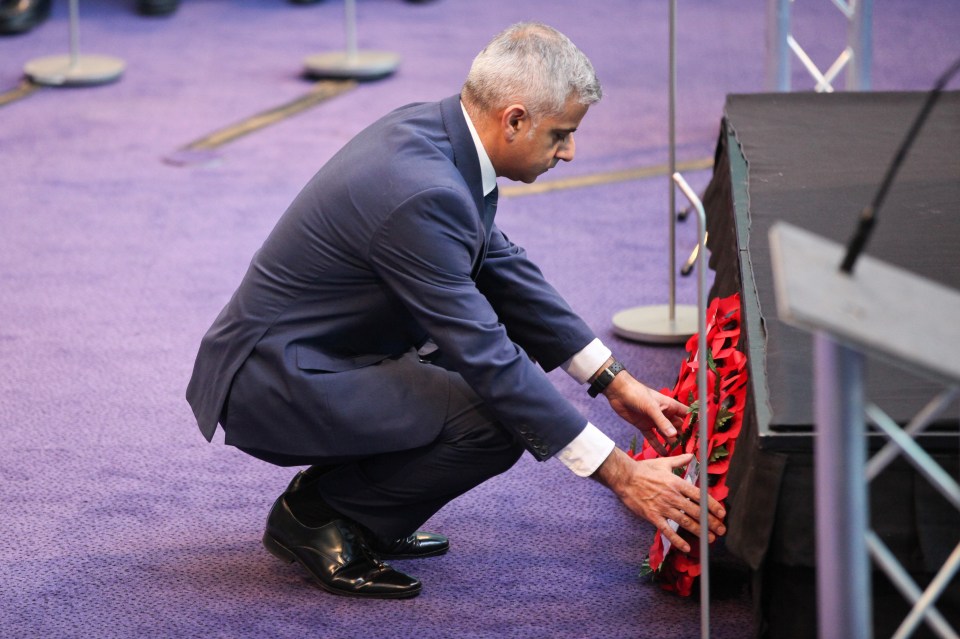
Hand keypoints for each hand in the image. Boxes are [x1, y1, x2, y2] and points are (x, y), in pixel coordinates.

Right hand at [593, 448, 725, 552]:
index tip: (722, 513)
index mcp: (677, 483)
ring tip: (710, 538)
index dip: (713, 505)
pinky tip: (686, 547)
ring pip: (685, 522)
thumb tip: (691, 456)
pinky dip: (677, 540)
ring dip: (700, 531)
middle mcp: (672, 496)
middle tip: (721, 530)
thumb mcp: (663, 462)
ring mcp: (663, 507)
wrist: (624, 477)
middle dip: (711, 522)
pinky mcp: (652, 516)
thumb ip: (679, 460)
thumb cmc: (643, 469)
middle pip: (696, 511)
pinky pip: (667, 530)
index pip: (700, 496)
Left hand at [602, 369, 687, 454]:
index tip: (700, 435)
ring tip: (679, 453)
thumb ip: (662, 422)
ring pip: (666, 433)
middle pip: (677, 426)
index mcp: (669, 406)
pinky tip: (664, 453)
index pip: (685, 415)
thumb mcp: (651, 407)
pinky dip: (657, 445)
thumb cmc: (637, 393)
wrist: (618, 392)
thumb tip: (674, 435)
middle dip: (683, 436)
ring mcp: (654, 420)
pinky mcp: (644, 426)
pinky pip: (652, 437)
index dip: (693, 423)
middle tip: (690, 448)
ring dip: (671, 442)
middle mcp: (664, 414)